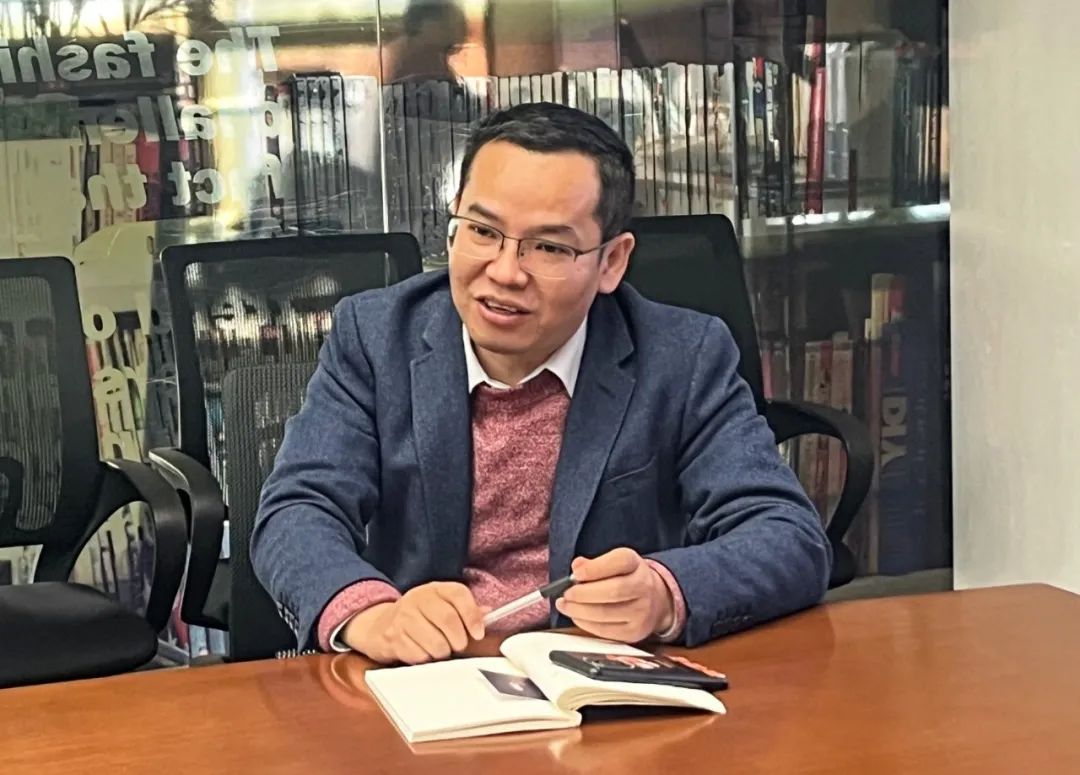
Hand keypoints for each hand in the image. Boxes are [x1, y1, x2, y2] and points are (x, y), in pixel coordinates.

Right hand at [342, 582, 486, 664]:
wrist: (380, 625)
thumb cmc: (419, 616)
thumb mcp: (441, 604)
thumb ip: (465, 609)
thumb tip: (488, 613)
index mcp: (435, 589)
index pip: (458, 595)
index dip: (472, 616)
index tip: (478, 633)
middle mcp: (418, 599)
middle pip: (448, 620)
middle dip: (459, 640)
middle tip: (458, 645)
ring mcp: (403, 618)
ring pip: (436, 643)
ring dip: (442, 653)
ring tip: (438, 649)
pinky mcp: (394, 638)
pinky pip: (420, 656)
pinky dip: (426, 659)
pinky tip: (423, 652)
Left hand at [555, 547, 674, 643]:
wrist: (654, 600)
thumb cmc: (626, 578)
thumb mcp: (613, 563)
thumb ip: (594, 564)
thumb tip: (577, 566)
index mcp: (635, 563)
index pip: (619, 561)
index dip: (594, 568)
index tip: (575, 573)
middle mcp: (643, 586)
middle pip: (613, 591)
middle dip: (583, 594)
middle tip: (566, 594)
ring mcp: (641, 611)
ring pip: (606, 613)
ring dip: (579, 610)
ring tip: (565, 605)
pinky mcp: (634, 632)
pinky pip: (604, 630)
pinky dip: (585, 623)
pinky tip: (577, 616)